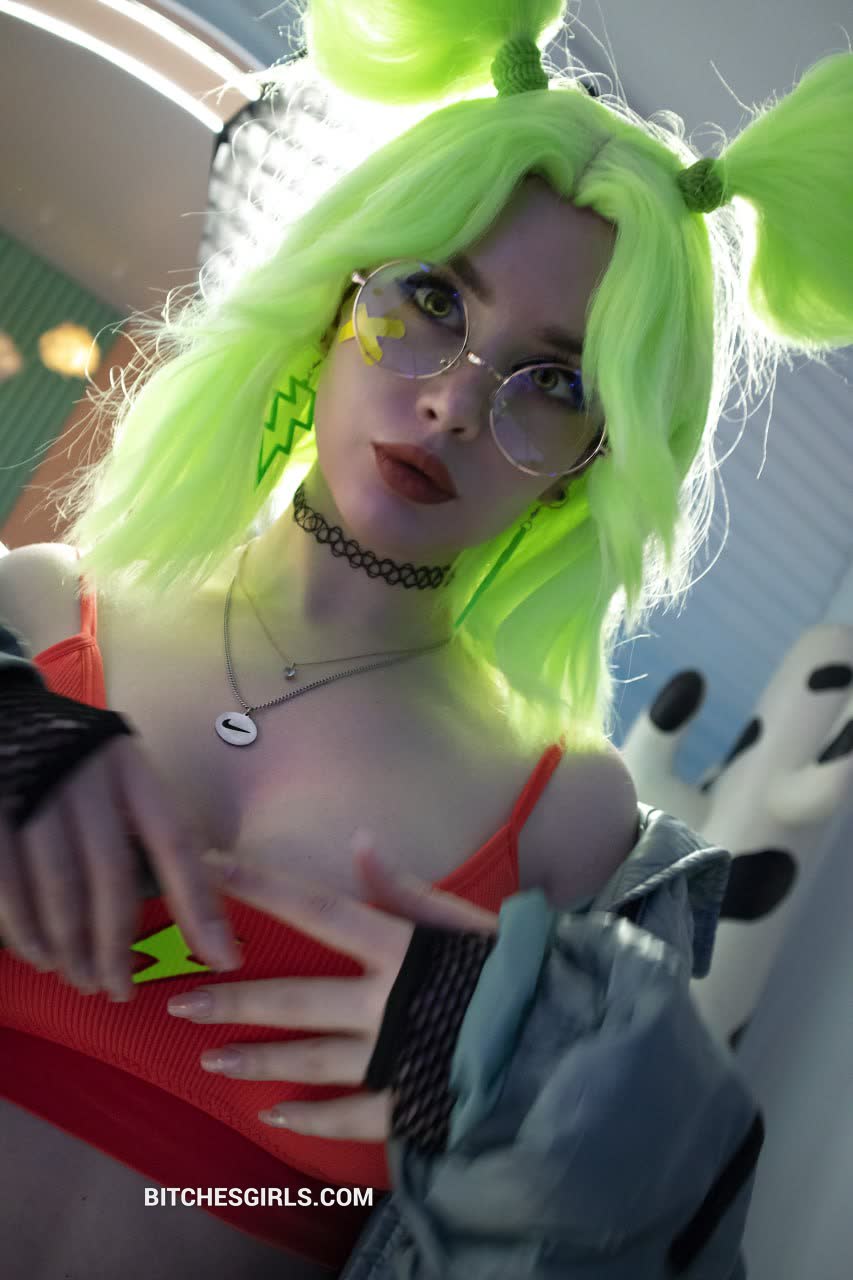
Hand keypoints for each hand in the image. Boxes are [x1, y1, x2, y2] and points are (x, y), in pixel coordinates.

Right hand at [0, 734, 239, 1000]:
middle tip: (120, 991)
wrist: (4, 715)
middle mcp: (88, 779)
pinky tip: (39, 956)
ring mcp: (35, 793)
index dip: (200, 905)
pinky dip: (24, 929)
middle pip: (111, 875)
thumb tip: (203, 897)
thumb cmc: (78, 760)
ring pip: (59, 887)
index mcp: (133, 770)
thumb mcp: (122, 773)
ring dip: (72, 946)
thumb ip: (151, 825)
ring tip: (82, 979)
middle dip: (117, 944)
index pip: (175, 842)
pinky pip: (8, 884)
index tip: (223, 959)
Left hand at [167, 834, 497, 1142]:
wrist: (568, 1046)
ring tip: (210, 1061)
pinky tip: (275, 1115)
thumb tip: (359, 840)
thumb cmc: (520, 972)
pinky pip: (348, 1116)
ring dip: (257, 1060)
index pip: (316, 910)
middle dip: (233, 1000)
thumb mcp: (469, 920)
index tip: (209, 871)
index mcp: (399, 948)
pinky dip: (311, 1117)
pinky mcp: (406, 1105)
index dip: (261, 889)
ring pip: (310, 1061)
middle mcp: (384, 1004)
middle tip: (179, 1002)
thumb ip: (409, 887)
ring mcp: (391, 1060)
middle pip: (295, 1000)